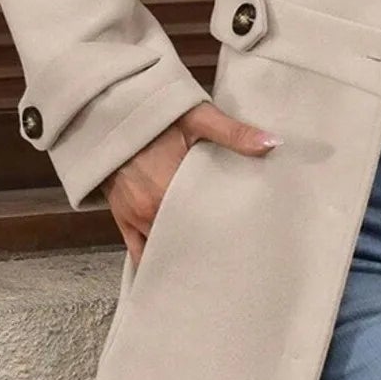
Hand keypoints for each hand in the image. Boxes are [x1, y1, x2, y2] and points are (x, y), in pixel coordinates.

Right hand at [103, 101, 281, 265]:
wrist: (109, 109)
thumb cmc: (154, 114)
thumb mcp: (198, 117)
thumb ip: (234, 133)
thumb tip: (271, 144)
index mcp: (168, 189)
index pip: (204, 225)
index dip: (225, 235)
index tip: (246, 244)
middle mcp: (148, 210)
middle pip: (186, 241)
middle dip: (209, 248)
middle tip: (236, 257)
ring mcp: (133, 216)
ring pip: (165, 248)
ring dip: (185, 253)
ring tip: (212, 264)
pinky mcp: (122, 217)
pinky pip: (138, 250)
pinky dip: (157, 259)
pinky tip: (177, 270)